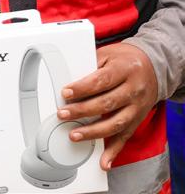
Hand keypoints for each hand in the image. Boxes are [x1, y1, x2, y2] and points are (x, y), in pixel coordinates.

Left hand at [56, 42, 157, 169]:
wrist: (152, 67)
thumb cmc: (125, 60)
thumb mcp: (108, 54)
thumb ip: (91, 65)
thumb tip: (69, 78)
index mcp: (125, 70)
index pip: (101, 81)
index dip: (82, 88)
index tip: (66, 93)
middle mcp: (133, 90)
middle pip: (106, 103)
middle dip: (82, 111)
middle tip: (63, 114)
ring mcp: (137, 108)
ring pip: (115, 124)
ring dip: (93, 132)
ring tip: (74, 135)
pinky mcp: (137, 120)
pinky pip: (125, 137)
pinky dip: (114, 151)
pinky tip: (104, 160)